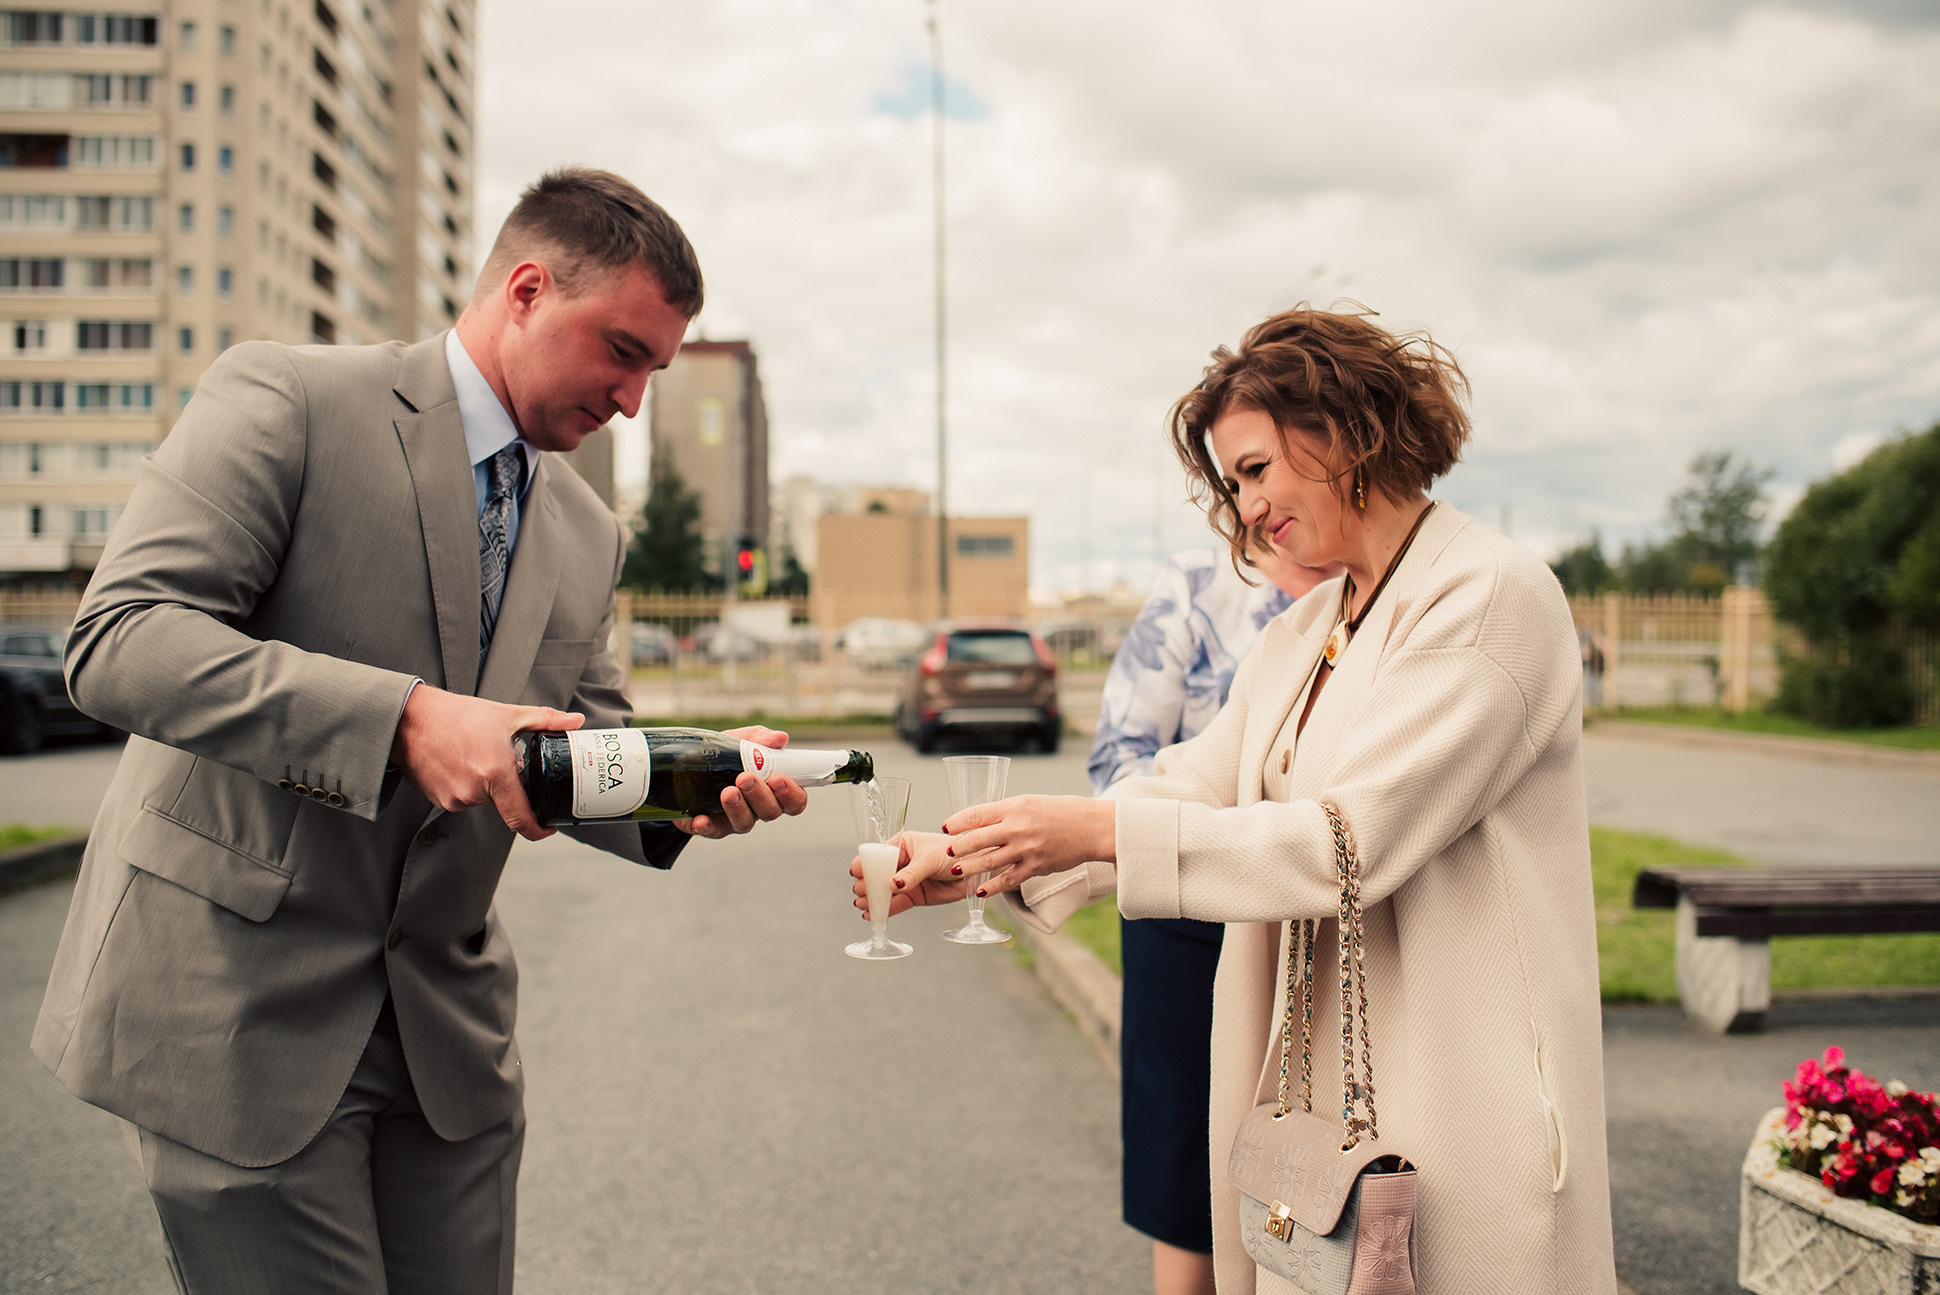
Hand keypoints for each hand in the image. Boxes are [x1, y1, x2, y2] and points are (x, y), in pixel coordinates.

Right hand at [390, 684, 582, 840]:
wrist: (409, 718)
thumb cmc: (458, 715)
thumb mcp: (507, 715)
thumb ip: (546, 720)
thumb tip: (576, 721)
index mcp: (495, 775)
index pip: (521, 819)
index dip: (539, 830)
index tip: (549, 827)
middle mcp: (472, 793)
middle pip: (502, 802)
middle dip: (506, 786)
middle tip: (500, 760)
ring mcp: (452, 799)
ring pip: (481, 800)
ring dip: (485, 784)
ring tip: (475, 755)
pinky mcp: (436, 800)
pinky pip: (462, 798)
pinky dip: (466, 785)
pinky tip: (458, 762)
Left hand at [675, 725, 808, 838]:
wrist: (686, 768)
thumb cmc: (723, 755)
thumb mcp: (738, 740)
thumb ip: (758, 738)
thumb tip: (780, 738)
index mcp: (772, 788)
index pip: (794, 800)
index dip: (792, 794)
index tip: (779, 778)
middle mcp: (758, 807)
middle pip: (771, 811)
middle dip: (760, 795)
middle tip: (745, 778)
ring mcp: (736, 819)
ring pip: (745, 823)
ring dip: (739, 808)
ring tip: (728, 792)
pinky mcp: (712, 826)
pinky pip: (712, 831)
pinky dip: (708, 826)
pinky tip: (701, 819)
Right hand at [849, 832, 963, 918]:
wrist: (975, 870)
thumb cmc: (954, 853)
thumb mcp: (931, 858)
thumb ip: (912, 872)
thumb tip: (893, 884)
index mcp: (902, 845)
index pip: (878, 854)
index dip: (866, 863)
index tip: (856, 872)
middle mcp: (901, 863)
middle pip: (877, 875)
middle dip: (867, 884)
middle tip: (861, 892)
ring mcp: (906, 881)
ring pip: (885, 892)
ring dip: (873, 899)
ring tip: (864, 906)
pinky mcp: (914, 897)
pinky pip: (896, 904)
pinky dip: (885, 910)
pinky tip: (873, 915)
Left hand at [932, 795, 1115, 898]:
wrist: (1091, 827)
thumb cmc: (1060, 812)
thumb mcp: (1030, 802)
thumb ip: (1006, 812)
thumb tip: (979, 821)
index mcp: (1015, 806)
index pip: (977, 814)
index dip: (957, 822)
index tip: (946, 828)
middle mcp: (1018, 827)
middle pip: (978, 839)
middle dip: (959, 847)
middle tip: (947, 852)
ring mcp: (1027, 849)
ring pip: (989, 861)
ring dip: (969, 868)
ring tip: (956, 871)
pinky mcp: (1036, 866)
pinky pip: (1008, 879)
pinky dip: (992, 887)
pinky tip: (980, 891)